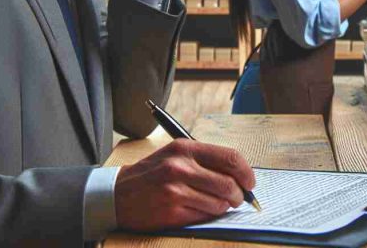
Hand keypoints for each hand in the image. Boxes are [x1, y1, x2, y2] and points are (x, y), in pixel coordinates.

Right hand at [114, 139, 256, 230]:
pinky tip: (199, 210)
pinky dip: (208, 215)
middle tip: (238, 198)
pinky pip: (204, 216)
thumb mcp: (176, 155)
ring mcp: (175, 191)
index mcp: (185, 149)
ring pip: (219, 203)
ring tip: (216, 204)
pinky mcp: (171, 212)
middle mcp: (180, 167)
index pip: (230, 158)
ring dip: (223, 207)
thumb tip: (240, 174)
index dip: (246, 172)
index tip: (250, 182)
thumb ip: (206, 160)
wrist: (117, 194)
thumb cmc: (152, 174)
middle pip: (228, 183)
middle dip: (239, 195)